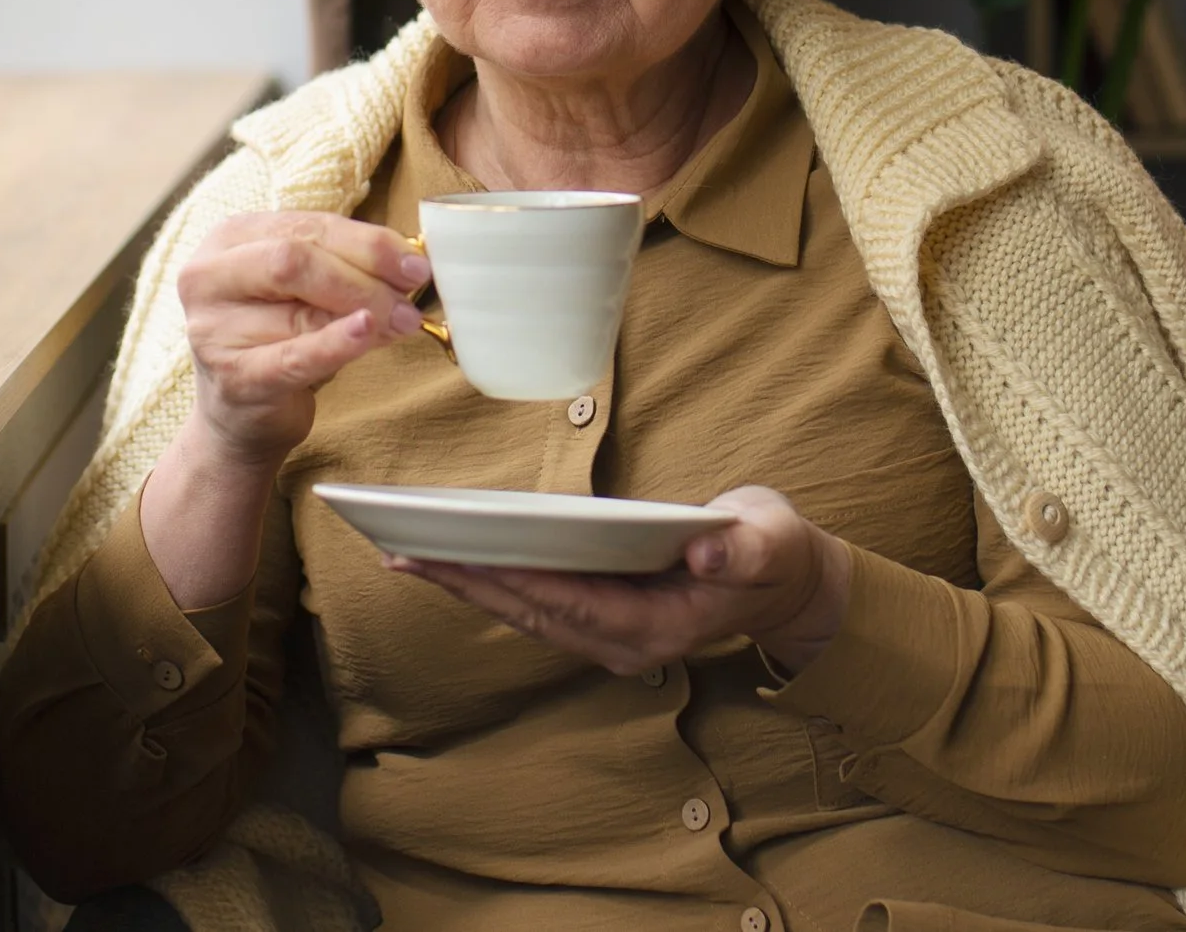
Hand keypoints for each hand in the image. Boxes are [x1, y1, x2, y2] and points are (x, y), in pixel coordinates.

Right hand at [177, 211, 431, 468]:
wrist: (240, 415)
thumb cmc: (277, 337)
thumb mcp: (302, 288)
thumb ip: (342, 265)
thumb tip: (408, 264)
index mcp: (228, 239)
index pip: (306, 227)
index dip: (367, 243)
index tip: (414, 263)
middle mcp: (207, 278)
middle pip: (294, 261)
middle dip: (363, 277)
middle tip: (409, 297)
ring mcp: (212, 330)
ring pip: (300, 311)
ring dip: (365, 315)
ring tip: (401, 323)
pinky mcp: (232, 377)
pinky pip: (295, 357)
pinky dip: (337, 343)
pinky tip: (367, 333)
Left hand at [388, 485, 851, 676]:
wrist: (785, 583)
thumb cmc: (772, 553)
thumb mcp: (771, 542)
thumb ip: (745, 550)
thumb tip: (710, 556)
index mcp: (658, 628)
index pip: (571, 604)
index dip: (514, 580)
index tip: (460, 557)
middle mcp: (623, 642)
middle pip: (530, 613)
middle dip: (466, 584)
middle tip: (401, 552)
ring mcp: (608, 634)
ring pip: (523, 612)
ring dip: (465, 585)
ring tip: (405, 552)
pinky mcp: (599, 616)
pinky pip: (532, 602)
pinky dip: (489, 581)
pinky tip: (450, 558)